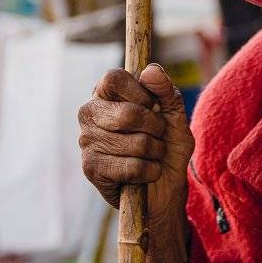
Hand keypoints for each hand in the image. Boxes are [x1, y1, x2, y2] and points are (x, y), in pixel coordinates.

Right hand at [79, 64, 193, 262]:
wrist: (164, 192)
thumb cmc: (167, 149)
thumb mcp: (175, 118)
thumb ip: (166, 92)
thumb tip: (151, 70)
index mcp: (106, 94)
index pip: (114, 77)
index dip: (140, 92)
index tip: (153, 106)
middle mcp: (89, 114)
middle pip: (128, 113)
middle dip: (156, 129)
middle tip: (158, 137)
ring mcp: (86, 141)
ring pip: (135, 142)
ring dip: (155, 153)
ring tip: (152, 157)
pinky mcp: (90, 169)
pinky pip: (131, 166)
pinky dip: (149, 171)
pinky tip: (145, 174)